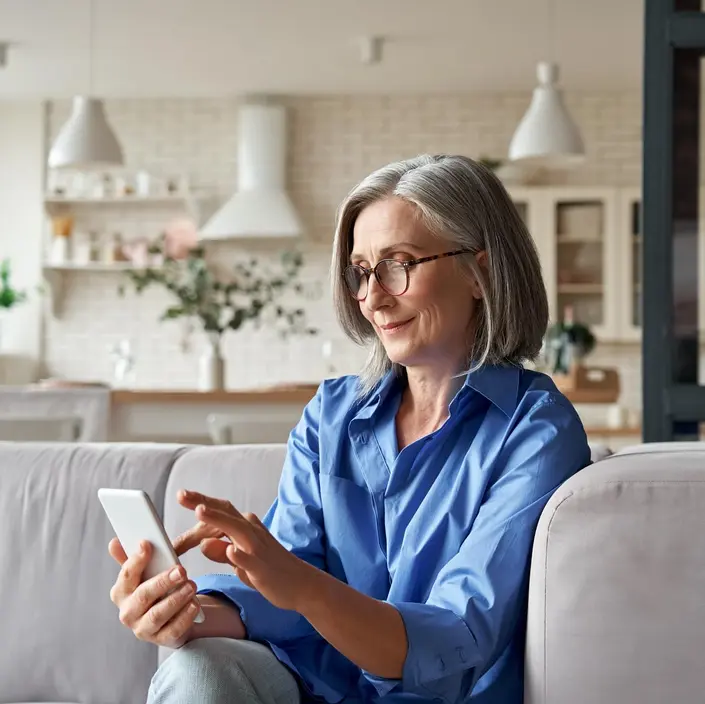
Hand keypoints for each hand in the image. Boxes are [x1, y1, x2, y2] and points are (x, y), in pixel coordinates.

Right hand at [108, 539, 200, 648]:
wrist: (169, 617)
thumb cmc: (155, 588)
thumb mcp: (145, 572)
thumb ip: (132, 558)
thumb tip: (114, 542)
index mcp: (121, 592)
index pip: (126, 576)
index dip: (136, 560)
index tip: (147, 544)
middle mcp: (128, 612)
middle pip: (143, 596)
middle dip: (162, 582)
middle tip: (181, 570)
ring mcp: (143, 629)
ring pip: (157, 615)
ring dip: (176, 599)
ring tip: (192, 585)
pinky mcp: (161, 640)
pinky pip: (173, 630)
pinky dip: (185, 617)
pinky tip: (195, 604)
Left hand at [178, 490, 314, 611]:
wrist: (301, 584)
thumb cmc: (269, 570)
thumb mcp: (240, 561)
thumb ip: (221, 551)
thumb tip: (203, 543)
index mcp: (246, 527)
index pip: (220, 511)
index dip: (201, 502)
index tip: (182, 495)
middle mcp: (251, 531)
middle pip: (225, 513)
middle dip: (203, 503)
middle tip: (181, 495)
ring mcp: (258, 548)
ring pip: (236, 529)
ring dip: (218, 519)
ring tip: (199, 511)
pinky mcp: (263, 567)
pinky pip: (250, 559)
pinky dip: (239, 554)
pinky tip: (229, 550)